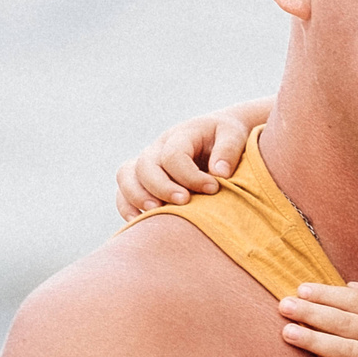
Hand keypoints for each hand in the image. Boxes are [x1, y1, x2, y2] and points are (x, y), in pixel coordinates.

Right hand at [115, 107, 256, 219]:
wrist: (219, 135)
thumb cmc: (227, 137)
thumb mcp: (234, 134)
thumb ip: (229, 150)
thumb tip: (220, 173)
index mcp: (180, 135)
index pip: (173, 155)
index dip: (190, 175)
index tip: (213, 188)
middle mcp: (158, 148)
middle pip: (145, 166)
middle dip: (162, 187)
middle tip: (184, 202)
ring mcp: (148, 163)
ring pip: (126, 176)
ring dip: (138, 197)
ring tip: (157, 212)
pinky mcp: (143, 180)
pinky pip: (123, 192)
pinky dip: (127, 207)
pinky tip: (140, 222)